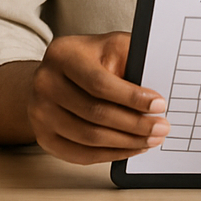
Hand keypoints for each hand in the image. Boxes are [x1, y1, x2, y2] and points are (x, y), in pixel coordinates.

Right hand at [25, 32, 168, 164]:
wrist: (55, 76)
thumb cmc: (90, 59)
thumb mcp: (111, 46)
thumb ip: (132, 59)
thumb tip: (158, 85)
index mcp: (62, 54)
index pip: (99, 82)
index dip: (131, 97)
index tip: (158, 105)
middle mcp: (45, 83)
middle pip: (94, 113)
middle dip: (135, 124)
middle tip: (161, 127)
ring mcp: (40, 113)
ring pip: (89, 137)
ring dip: (126, 142)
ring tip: (150, 139)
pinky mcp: (44, 137)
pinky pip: (80, 154)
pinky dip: (110, 155)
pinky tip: (130, 148)